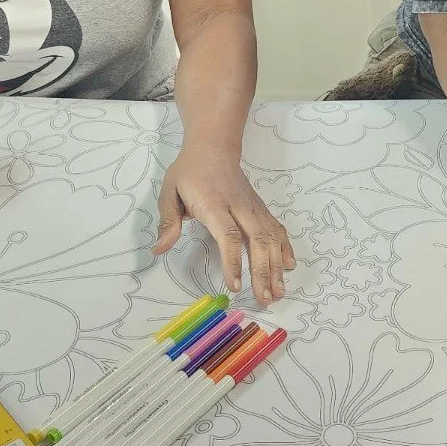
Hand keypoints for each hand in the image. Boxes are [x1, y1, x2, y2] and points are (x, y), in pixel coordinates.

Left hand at [154, 147, 296, 305]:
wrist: (214, 147)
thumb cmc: (189, 172)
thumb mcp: (170, 192)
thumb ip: (168, 222)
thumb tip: (158, 250)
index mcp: (215, 205)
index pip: (228, 235)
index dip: (233, 261)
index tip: (234, 285)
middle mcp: (239, 207)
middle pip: (257, 240)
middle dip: (263, 271)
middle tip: (265, 298)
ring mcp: (253, 207)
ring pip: (271, 237)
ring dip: (276, 266)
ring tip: (278, 291)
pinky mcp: (261, 208)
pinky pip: (276, 229)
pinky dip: (284, 247)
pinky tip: (288, 266)